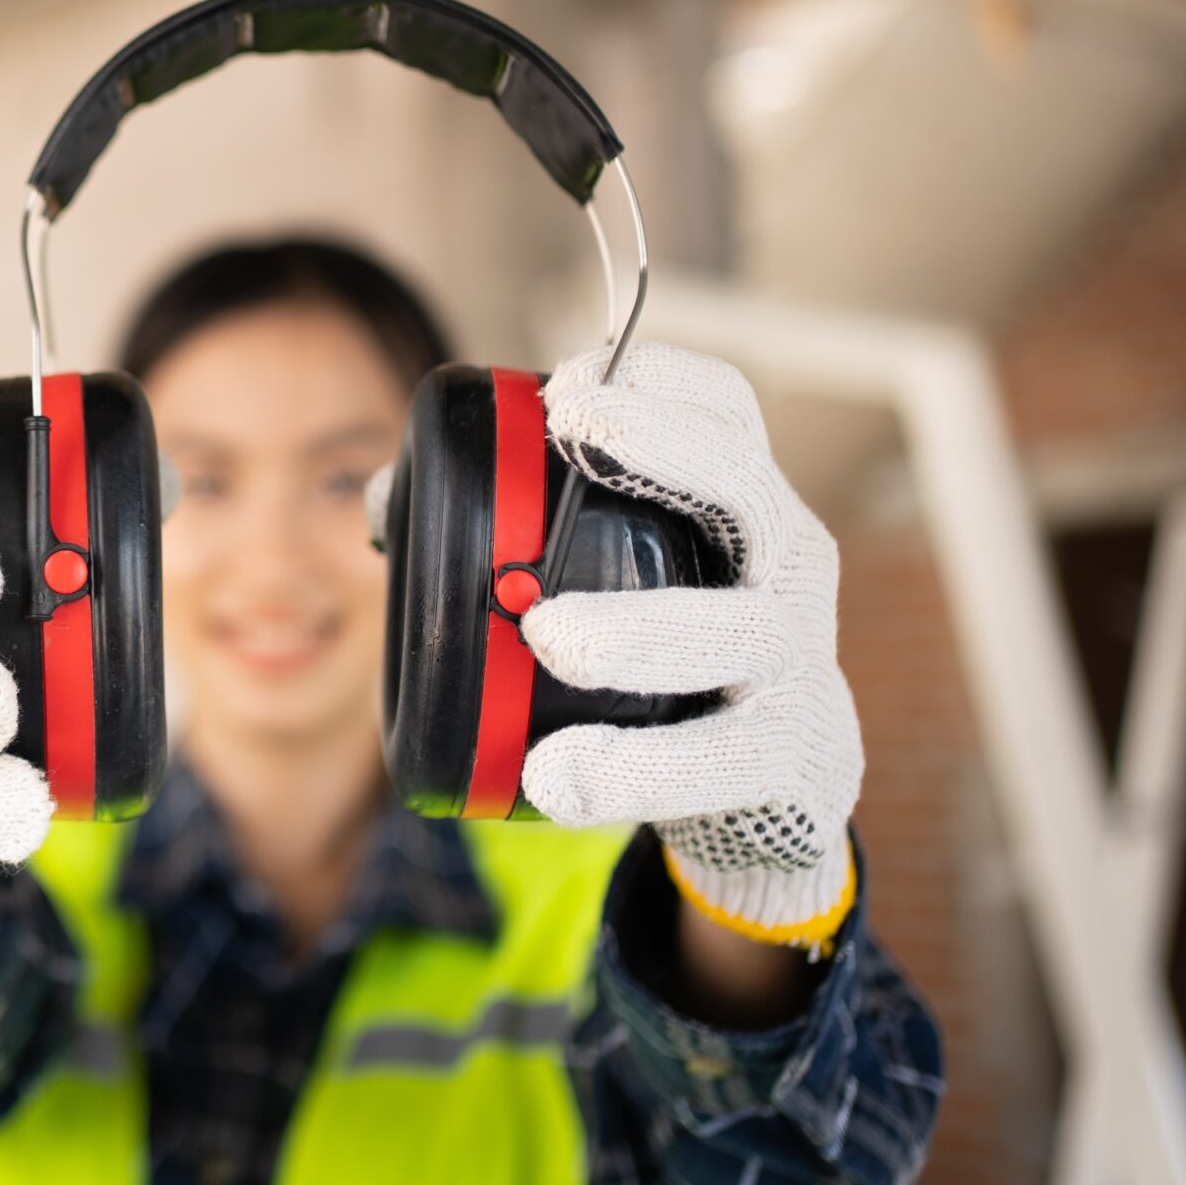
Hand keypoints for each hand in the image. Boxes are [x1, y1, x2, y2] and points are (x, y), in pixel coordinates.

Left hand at [519, 344, 861, 951]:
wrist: (768, 802)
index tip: (571, 385)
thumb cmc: (666, 660)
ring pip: (740, 631)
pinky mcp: (799, 759)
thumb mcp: (609, 585)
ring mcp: (800, 663)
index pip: (724, 411)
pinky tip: (559, 777)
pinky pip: (727, 760)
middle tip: (573, 432)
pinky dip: (639, 769)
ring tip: (547, 635)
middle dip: (665, 448)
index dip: (659, 382)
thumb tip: (384, 509)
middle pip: (747, 488)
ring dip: (641, 627)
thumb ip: (497, 536)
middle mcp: (786, 568)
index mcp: (735, 507)